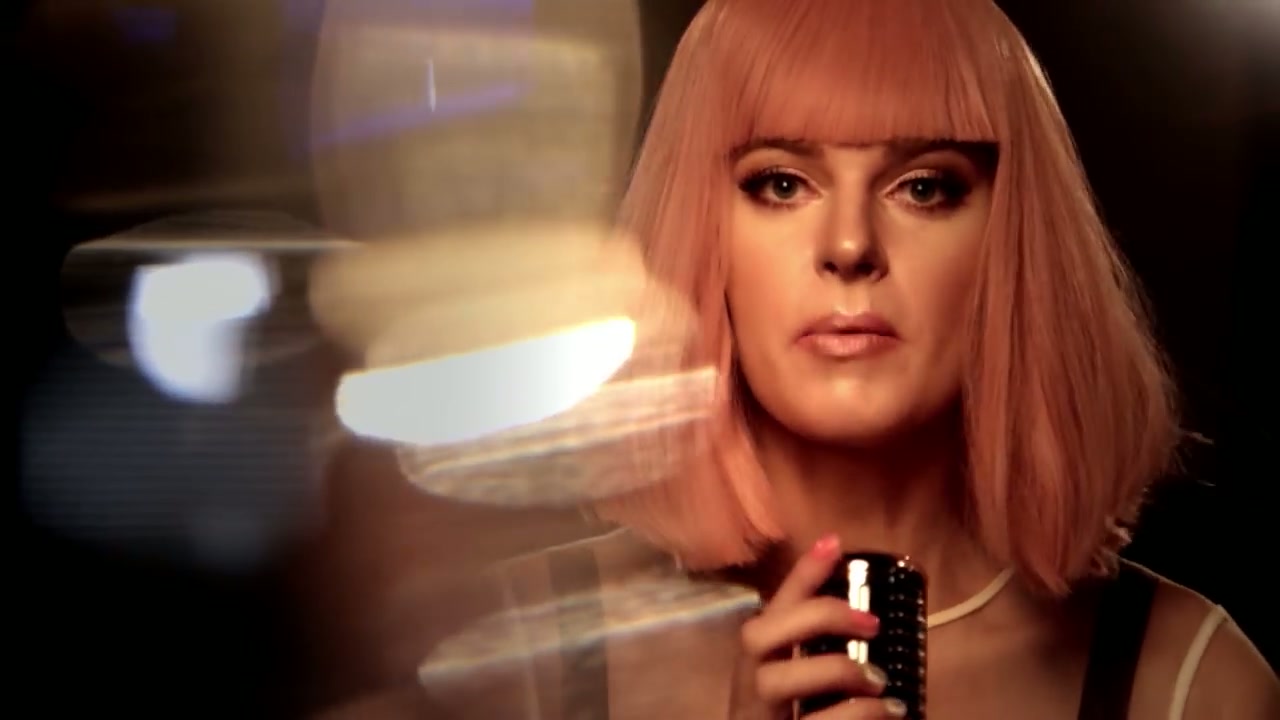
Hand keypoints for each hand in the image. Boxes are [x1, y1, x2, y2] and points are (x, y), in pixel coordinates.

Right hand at [737, 535, 906, 718]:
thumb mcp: (812, 691)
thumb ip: (826, 659)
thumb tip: (873, 622)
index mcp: (759, 667)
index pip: (772, 608)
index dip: (800, 575)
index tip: (835, 542)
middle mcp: (748, 689)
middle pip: (757, 636)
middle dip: (813, 617)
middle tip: (871, 623)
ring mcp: (757, 717)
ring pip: (774, 682)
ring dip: (832, 671)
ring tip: (881, 683)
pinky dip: (853, 717)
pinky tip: (888, 715)